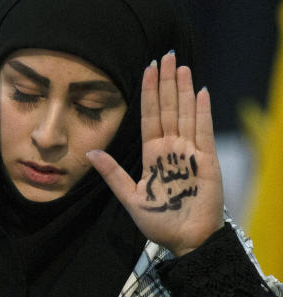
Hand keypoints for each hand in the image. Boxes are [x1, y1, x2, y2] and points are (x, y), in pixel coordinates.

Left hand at [86, 52, 223, 256]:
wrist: (186, 241)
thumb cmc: (159, 222)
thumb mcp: (129, 196)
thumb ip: (112, 173)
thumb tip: (89, 153)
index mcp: (153, 154)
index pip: (150, 115)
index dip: (149, 92)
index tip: (148, 69)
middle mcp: (172, 148)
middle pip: (168, 108)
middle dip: (166, 82)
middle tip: (166, 56)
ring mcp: (190, 152)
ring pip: (186, 113)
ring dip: (184, 90)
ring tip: (182, 66)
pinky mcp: (207, 161)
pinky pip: (204, 131)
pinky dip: (203, 111)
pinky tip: (201, 92)